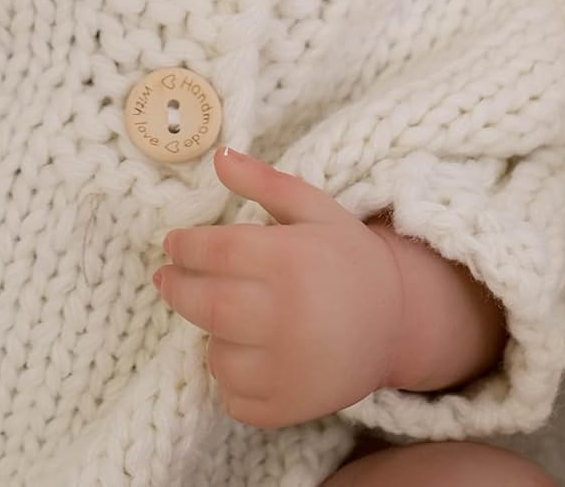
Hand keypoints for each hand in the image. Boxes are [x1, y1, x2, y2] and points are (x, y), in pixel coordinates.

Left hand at [155, 147, 403, 428]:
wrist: (397, 321)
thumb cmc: (346, 257)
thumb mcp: (313, 207)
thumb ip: (264, 181)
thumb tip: (218, 156)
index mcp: (291, 261)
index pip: (214, 252)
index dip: (184, 246)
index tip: (172, 243)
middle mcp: (288, 317)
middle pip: (206, 305)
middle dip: (177, 288)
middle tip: (167, 277)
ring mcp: (289, 369)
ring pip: (216, 356)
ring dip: (209, 335)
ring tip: (221, 316)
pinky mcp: (290, 407)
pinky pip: (234, 399)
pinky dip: (229, 379)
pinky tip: (244, 354)